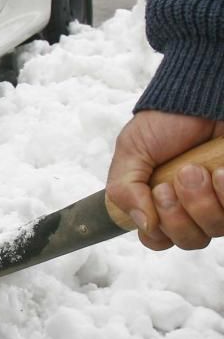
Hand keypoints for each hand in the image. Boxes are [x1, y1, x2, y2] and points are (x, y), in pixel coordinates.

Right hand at [106, 110, 223, 249]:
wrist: (199, 98)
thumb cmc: (164, 122)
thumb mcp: (130, 152)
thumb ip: (125, 190)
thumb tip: (144, 225)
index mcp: (160, 202)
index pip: (158, 239)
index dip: (157, 231)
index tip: (155, 198)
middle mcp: (192, 207)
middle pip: (190, 241)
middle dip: (178, 215)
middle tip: (172, 183)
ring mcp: (219, 201)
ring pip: (215, 229)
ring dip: (201, 201)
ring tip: (196, 170)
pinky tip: (220, 171)